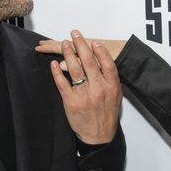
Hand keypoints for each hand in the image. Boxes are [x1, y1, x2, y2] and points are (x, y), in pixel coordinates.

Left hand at [47, 29, 121, 143]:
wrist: (99, 136)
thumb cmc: (107, 116)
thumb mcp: (116, 97)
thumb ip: (111, 80)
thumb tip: (104, 64)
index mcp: (111, 87)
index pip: (107, 64)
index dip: (100, 51)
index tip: (94, 42)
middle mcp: (98, 89)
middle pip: (89, 62)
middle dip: (81, 45)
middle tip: (75, 34)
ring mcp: (84, 95)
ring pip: (74, 69)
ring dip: (69, 54)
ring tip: (65, 44)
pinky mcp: (71, 101)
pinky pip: (62, 83)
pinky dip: (57, 72)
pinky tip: (54, 64)